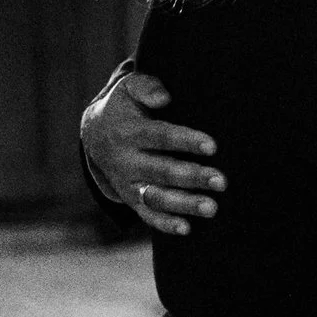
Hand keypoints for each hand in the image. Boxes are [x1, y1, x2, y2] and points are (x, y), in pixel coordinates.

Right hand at [81, 72, 224, 235]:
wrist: (95, 134)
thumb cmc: (125, 107)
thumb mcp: (128, 89)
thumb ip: (145, 87)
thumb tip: (164, 98)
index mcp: (128, 132)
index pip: (160, 137)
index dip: (185, 141)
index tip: (212, 146)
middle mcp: (126, 161)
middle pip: (162, 171)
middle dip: (192, 177)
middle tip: (221, 181)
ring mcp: (128, 184)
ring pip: (157, 197)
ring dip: (184, 204)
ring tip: (212, 208)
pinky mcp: (132, 199)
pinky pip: (148, 215)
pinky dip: (165, 224)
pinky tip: (187, 229)